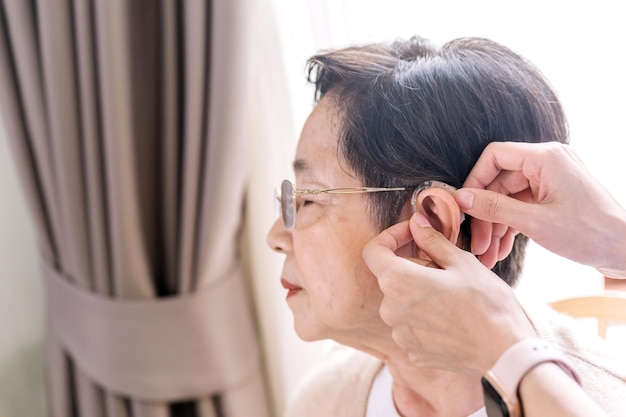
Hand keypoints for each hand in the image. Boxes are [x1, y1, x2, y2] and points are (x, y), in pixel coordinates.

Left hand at [363, 213, 535, 374]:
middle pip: (391, 277)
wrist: (505, 351)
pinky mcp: (412, 352)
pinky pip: (411, 326)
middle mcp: (390, 309)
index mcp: (397, 281)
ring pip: (402, 302)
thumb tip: (416, 223)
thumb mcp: (460, 261)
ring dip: (418, 293)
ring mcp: (400, 334)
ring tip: (451, 295)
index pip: (373, 251)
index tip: (413, 235)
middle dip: (412, 266)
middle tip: (445, 267)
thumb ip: (431, 239)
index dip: (391, 237)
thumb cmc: (486, 302)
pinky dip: (425, 318)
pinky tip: (451, 319)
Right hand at [456, 141, 625, 275]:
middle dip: (485, 215)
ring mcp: (551, 180)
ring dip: (495, 227)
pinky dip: (510, 227)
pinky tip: (500, 251)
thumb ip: (495, 208)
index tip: (463, 207)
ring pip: (508, 198)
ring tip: (486, 255)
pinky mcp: (554, 197)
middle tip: (475, 243)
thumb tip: (461, 198)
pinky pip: (522, 207)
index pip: (494, 156)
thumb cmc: (590, 233)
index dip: (474, 180)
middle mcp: (547, 163)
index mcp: (545, 158)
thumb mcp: (535, 223)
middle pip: (499, 182)